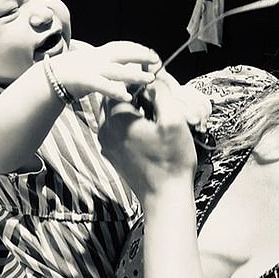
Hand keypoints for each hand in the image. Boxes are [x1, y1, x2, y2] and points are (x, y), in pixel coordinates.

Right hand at [52, 41, 160, 102]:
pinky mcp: (86, 80)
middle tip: (157, 60)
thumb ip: (106, 68)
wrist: (49, 77)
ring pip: (117, 71)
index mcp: (98, 54)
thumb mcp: (91, 66)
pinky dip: (115, 91)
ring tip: (150, 79)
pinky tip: (127, 97)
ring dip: (135, 75)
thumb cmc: (71, 74)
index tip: (151, 52)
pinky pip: (103, 86)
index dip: (137, 48)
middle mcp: (98, 58)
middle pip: (123, 54)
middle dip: (140, 56)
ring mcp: (92, 69)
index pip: (121, 47)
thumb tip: (122, 75)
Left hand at [98, 72, 210, 201]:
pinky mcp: (113, 156)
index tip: (156, 82)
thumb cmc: (172, 160)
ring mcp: (107, 145)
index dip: (140, 79)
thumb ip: (160, 93)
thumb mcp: (173, 120)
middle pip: (116, 99)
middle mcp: (105, 130)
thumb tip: (152, 79)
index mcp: (116, 118)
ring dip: (133, 110)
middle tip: (157, 98)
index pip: (121, 84)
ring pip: (116, 115)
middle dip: (135, 95)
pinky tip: (149, 132)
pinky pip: (118, 131)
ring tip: (155, 115)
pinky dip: (131, 126)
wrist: (165, 198)